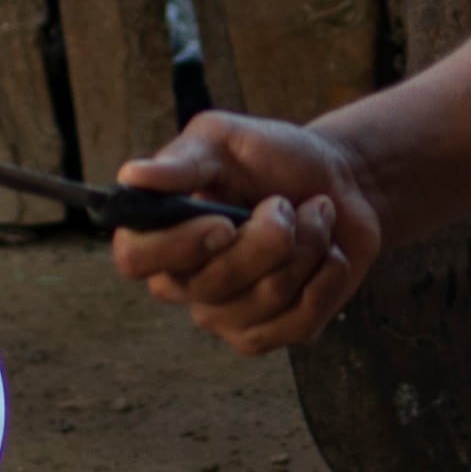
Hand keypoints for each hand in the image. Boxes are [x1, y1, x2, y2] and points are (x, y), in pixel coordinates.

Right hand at [108, 112, 383, 352]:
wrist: (338, 180)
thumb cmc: (272, 157)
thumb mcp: (225, 139)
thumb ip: (182, 160)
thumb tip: (132, 176)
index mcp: (161, 233)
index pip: (135, 259)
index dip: (176, 246)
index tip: (223, 222)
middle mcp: (186, 283)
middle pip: (213, 284)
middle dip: (267, 236)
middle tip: (285, 202)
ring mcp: (230, 315)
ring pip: (266, 297)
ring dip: (306, 245)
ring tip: (314, 215)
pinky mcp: (277, 332)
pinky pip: (302, 319)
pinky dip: (328, 275)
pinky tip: (329, 251)